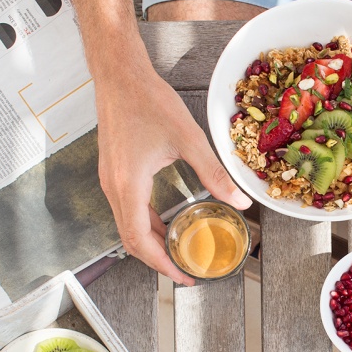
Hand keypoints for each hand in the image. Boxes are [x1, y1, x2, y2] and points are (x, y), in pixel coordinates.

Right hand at [95, 67, 251, 284]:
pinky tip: (166, 226)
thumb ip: (215, 174)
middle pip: (131, 239)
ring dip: (152, 243)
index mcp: (129, 184)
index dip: (162, 264)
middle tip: (185, 272)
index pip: (140, 240)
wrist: (119, 75)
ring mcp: (111, 180)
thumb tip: (240, 201)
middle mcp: (114, 187)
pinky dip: (146, 224)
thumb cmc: (148, 101)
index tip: (183, 277)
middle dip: (158, 260)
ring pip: (128, 226)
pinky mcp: (115, 172)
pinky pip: (128, 210)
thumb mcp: (189, 139)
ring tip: (178, 254)